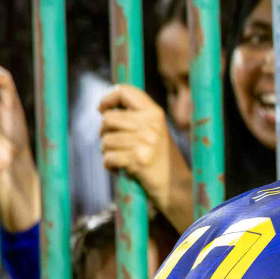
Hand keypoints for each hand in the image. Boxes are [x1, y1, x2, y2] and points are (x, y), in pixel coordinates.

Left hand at [98, 84, 191, 223]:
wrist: (177, 187)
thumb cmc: (161, 159)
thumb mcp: (154, 131)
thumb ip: (135, 117)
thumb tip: (104, 109)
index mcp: (155, 113)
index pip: (124, 91)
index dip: (107, 99)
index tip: (102, 110)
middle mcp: (151, 124)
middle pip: (108, 118)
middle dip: (104, 133)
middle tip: (113, 142)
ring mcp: (145, 142)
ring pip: (105, 140)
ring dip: (107, 152)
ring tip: (121, 158)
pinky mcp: (138, 160)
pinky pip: (108, 158)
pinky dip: (110, 165)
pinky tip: (121, 169)